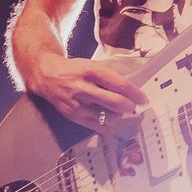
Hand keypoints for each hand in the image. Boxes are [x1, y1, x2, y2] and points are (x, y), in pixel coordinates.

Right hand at [27, 56, 148, 132]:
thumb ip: (110, 76)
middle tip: (133, 107)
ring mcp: (78, 104)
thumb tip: (131, 90)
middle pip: (115, 103)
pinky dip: (107, 123)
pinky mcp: (74, 116)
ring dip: (118, 116)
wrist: (48, 76)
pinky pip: (98, 126)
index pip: (120, 85)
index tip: (143, 99)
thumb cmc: (74, 70)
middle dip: (129, 107)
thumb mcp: (93, 65)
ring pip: (108, 117)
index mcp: (92, 72)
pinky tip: (107, 116)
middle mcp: (84, 88)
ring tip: (117, 110)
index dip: (135, 94)